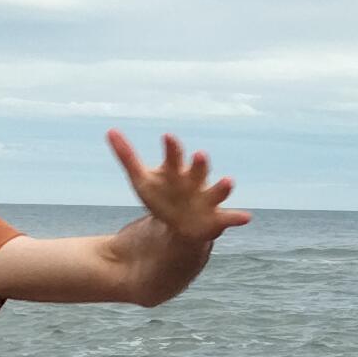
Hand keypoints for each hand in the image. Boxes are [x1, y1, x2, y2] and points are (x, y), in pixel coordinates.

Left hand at [109, 131, 249, 272]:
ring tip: (229, 181)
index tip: (167, 137)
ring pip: (217, 192)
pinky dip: (237, 217)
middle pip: (199, 171)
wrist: (178, 225)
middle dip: (200, 164)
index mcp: (177, 171)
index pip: (174, 157)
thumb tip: (110, 130)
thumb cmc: (161, 196)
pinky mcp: (216, 219)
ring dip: (223, 187)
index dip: (172, 148)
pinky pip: (229, 218)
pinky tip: (247, 217)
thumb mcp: (141, 179)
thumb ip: (127, 156)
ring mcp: (207, 200)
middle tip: (200, 154)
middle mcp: (195, 182)